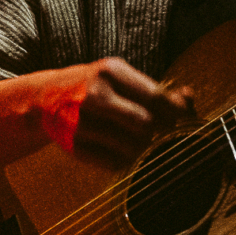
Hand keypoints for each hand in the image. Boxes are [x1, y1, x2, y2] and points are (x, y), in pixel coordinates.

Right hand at [34, 58, 195, 169]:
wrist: (46, 99)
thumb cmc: (98, 87)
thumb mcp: (122, 77)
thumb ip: (157, 89)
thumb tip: (189, 99)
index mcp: (110, 71)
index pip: (155, 96)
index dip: (177, 112)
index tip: (186, 120)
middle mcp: (94, 95)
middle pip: (145, 124)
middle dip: (162, 133)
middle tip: (167, 135)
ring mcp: (82, 122)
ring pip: (133, 147)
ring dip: (146, 149)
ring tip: (144, 142)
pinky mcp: (75, 147)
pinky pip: (116, 163)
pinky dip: (127, 161)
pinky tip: (123, 150)